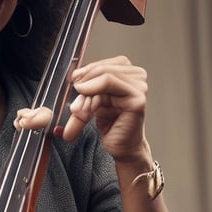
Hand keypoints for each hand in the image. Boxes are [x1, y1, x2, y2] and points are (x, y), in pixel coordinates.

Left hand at [14, 55, 149, 162]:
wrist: (121, 147)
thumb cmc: (111, 125)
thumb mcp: (91, 103)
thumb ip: (83, 92)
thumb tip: (72, 83)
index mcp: (126, 74)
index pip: (102, 64)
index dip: (85, 71)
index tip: (73, 81)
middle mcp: (136, 77)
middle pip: (102, 68)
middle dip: (85, 82)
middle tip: (75, 99)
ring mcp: (139, 87)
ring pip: (105, 75)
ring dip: (88, 91)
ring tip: (82, 110)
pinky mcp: (137, 100)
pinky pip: (111, 85)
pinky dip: (95, 93)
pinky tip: (89, 107)